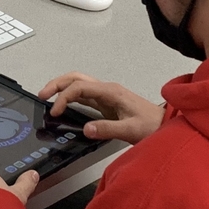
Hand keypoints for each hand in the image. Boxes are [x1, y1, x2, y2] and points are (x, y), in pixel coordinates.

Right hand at [38, 72, 162, 144]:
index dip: (64, 98)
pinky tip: (64, 105)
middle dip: (57, 84)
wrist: (166, 126)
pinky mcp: (107, 103)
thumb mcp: (131, 130)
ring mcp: (106, 95)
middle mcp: (107, 90)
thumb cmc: (153, 126)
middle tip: (42, 95)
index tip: (55, 112)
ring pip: (79, 84)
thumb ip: (108, 129)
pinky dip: (70, 97)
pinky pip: (84, 95)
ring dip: (62, 88)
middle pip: (76, 78)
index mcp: (111, 92)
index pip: (80, 88)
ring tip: (47, 97)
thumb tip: (86, 129)